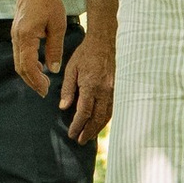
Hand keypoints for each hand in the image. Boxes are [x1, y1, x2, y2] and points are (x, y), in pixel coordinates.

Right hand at [12, 0, 68, 99]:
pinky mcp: (16, 31)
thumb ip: (55, 48)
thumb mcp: (58, 26)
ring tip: (43, 81)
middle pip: (20, 67)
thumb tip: (53, 69)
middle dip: (31, 81)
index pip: (28, 66)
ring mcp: (14, 34)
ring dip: (29, 73)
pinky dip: (27, 63)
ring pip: (18, 61)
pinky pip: (19, 53)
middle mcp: (16, 36)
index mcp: (26, 36)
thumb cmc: (49, 1)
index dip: (36, 81)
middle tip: (44, 90)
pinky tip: (39, 65)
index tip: (46, 90)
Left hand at [55, 29, 114, 145]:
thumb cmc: (86, 53)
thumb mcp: (71, 69)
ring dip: (98, 128)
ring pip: (107, 115)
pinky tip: (99, 123)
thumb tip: (64, 107)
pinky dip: (105, 119)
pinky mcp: (119, 89)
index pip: (84, 112)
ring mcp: (114, 90)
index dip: (77, 125)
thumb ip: (68, 89)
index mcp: (91, 86)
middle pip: (97, 118)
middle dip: (89, 132)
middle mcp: (105, 91)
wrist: (106, 41)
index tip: (71, 134)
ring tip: (89, 135)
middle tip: (80, 141)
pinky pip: (113, 108)